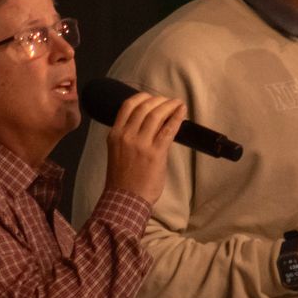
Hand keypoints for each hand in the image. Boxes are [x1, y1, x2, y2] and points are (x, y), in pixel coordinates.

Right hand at [102, 90, 185, 204]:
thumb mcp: (117, 152)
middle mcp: (126, 135)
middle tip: (168, 101)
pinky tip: (182, 111)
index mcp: (115, 134)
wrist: (125, 199)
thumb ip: (128, 137)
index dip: (142, 97)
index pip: (128, 106)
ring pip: (157, 114)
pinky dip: (177, 117)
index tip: (152, 98)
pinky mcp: (156, 153)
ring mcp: (141, 144)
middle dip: (159, 100)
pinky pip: (168, 129)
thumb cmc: (121, 179)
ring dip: (169, 106)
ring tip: (177, 104)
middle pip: (145, 107)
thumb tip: (147, 124)